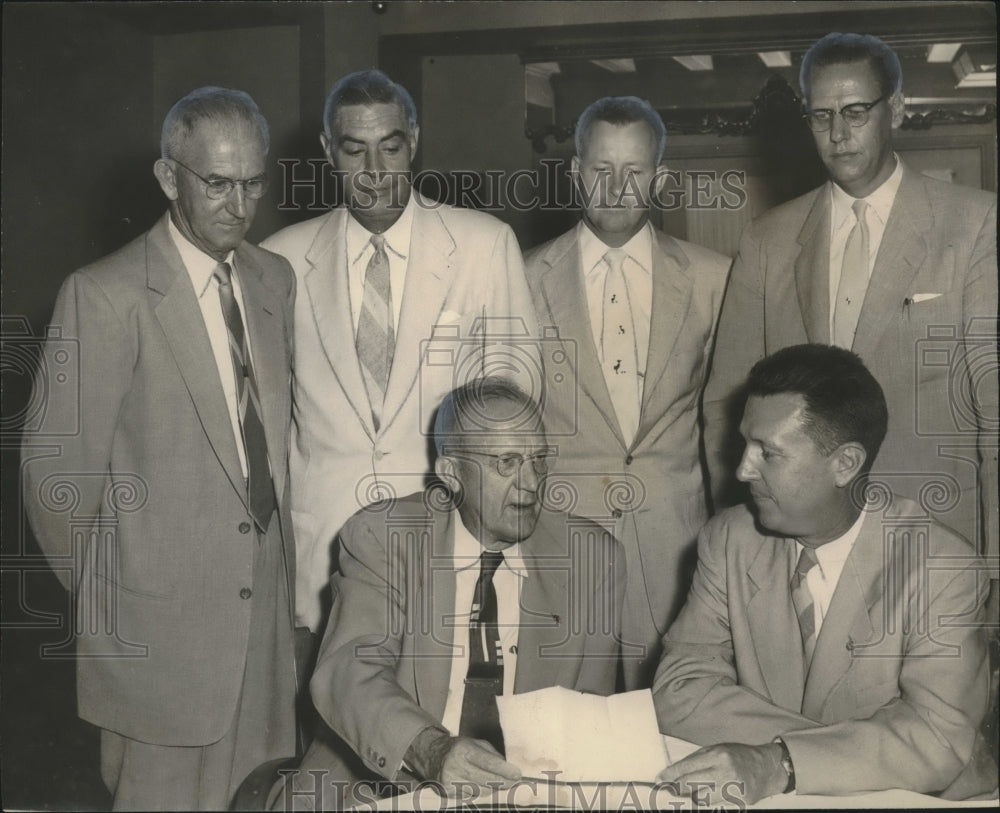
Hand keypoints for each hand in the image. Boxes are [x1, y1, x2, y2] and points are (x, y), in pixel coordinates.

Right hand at [406, 729, 520, 797]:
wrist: (432, 755)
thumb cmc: (459, 748)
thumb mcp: (476, 744)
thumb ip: (493, 755)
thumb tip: (509, 769)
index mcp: (464, 749)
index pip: (488, 762)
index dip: (504, 770)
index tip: (517, 774)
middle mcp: (455, 765)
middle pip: (486, 780)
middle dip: (503, 783)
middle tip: (514, 782)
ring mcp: (450, 780)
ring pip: (480, 791)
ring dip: (491, 788)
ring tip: (495, 782)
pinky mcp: (447, 792)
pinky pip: (470, 797)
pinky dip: (477, 792)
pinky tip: (477, 785)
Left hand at [657, 742, 786, 805]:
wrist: (766, 767)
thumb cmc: (739, 755)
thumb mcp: (717, 749)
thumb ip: (696, 760)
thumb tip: (675, 771)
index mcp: (717, 755)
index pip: (686, 767)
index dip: (670, 774)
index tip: (660, 779)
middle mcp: (724, 772)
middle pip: (690, 784)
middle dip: (676, 788)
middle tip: (667, 789)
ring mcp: (732, 788)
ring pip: (700, 798)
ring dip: (690, 796)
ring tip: (686, 792)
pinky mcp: (738, 800)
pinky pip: (713, 803)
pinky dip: (705, 800)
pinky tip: (703, 794)